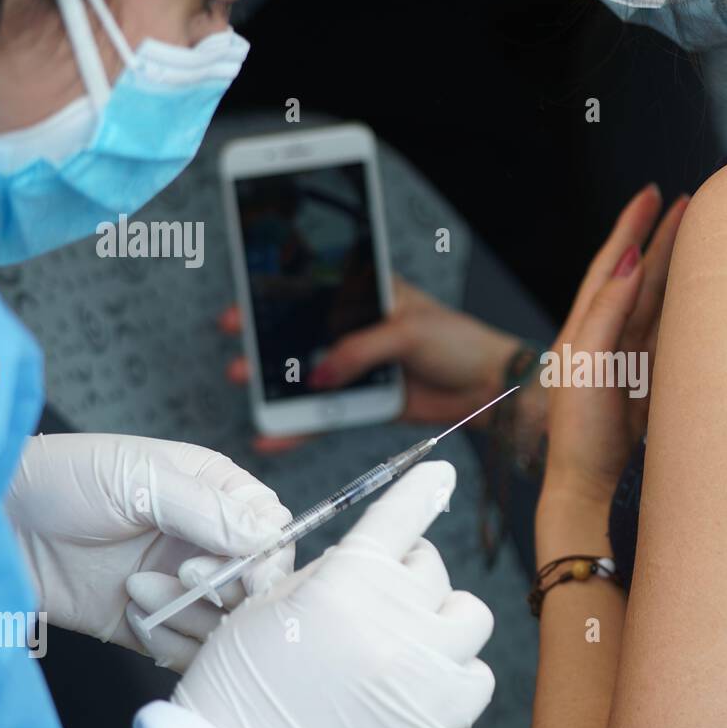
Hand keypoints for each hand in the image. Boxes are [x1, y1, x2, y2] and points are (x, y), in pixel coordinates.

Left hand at [7, 433, 293, 670]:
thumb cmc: (61, 480)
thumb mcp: (140, 478)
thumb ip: (207, 509)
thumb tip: (266, 534)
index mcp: (214, 493)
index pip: (271, 531)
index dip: (269, 558)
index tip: (253, 576)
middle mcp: (204, 541)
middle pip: (256, 583)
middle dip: (228, 588)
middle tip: (189, 578)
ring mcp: (180, 585)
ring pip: (224, 622)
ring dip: (189, 615)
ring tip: (140, 591)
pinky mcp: (152, 624)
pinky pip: (186, 650)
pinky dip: (168, 642)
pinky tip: (132, 614)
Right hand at [173, 461, 495, 727]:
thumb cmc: (241, 691)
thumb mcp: (269, 606)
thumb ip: (331, 570)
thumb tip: (377, 554)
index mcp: (348, 580)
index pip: (402, 514)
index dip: (423, 488)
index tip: (440, 476)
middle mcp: (395, 618)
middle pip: (431, 566)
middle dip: (405, 573)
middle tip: (377, 602)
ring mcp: (425, 668)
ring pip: (468, 614)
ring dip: (441, 618)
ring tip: (407, 640)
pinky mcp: (443, 714)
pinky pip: (478, 672)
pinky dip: (455, 671)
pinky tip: (420, 681)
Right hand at [222, 276, 522, 452]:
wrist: (487, 385)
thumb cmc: (459, 342)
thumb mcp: (408, 332)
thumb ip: (360, 350)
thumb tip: (320, 373)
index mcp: (367, 297)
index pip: (313, 293)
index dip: (277, 298)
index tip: (245, 308)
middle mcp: (357, 330)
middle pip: (302, 337)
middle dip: (266, 346)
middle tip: (238, 354)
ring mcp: (359, 367)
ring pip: (309, 377)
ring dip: (277, 386)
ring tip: (247, 387)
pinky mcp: (366, 402)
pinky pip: (326, 414)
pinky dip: (302, 425)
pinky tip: (276, 433)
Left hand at [543, 183, 688, 506]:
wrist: (594, 493)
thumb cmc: (580, 434)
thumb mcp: (584, 362)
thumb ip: (606, 310)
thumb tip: (631, 259)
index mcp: (584, 330)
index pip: (613, 265)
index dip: (632, 227)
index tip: (651, 193)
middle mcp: (612, 341)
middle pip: (644, 277)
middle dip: (666, 238)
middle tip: (693, 202)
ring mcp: (638, 363)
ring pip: (665, 303)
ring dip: (684, 268)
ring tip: (708, 235)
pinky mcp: (660, 386)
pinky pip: (680, 337)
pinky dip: (696, 310)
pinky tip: (715, 293)